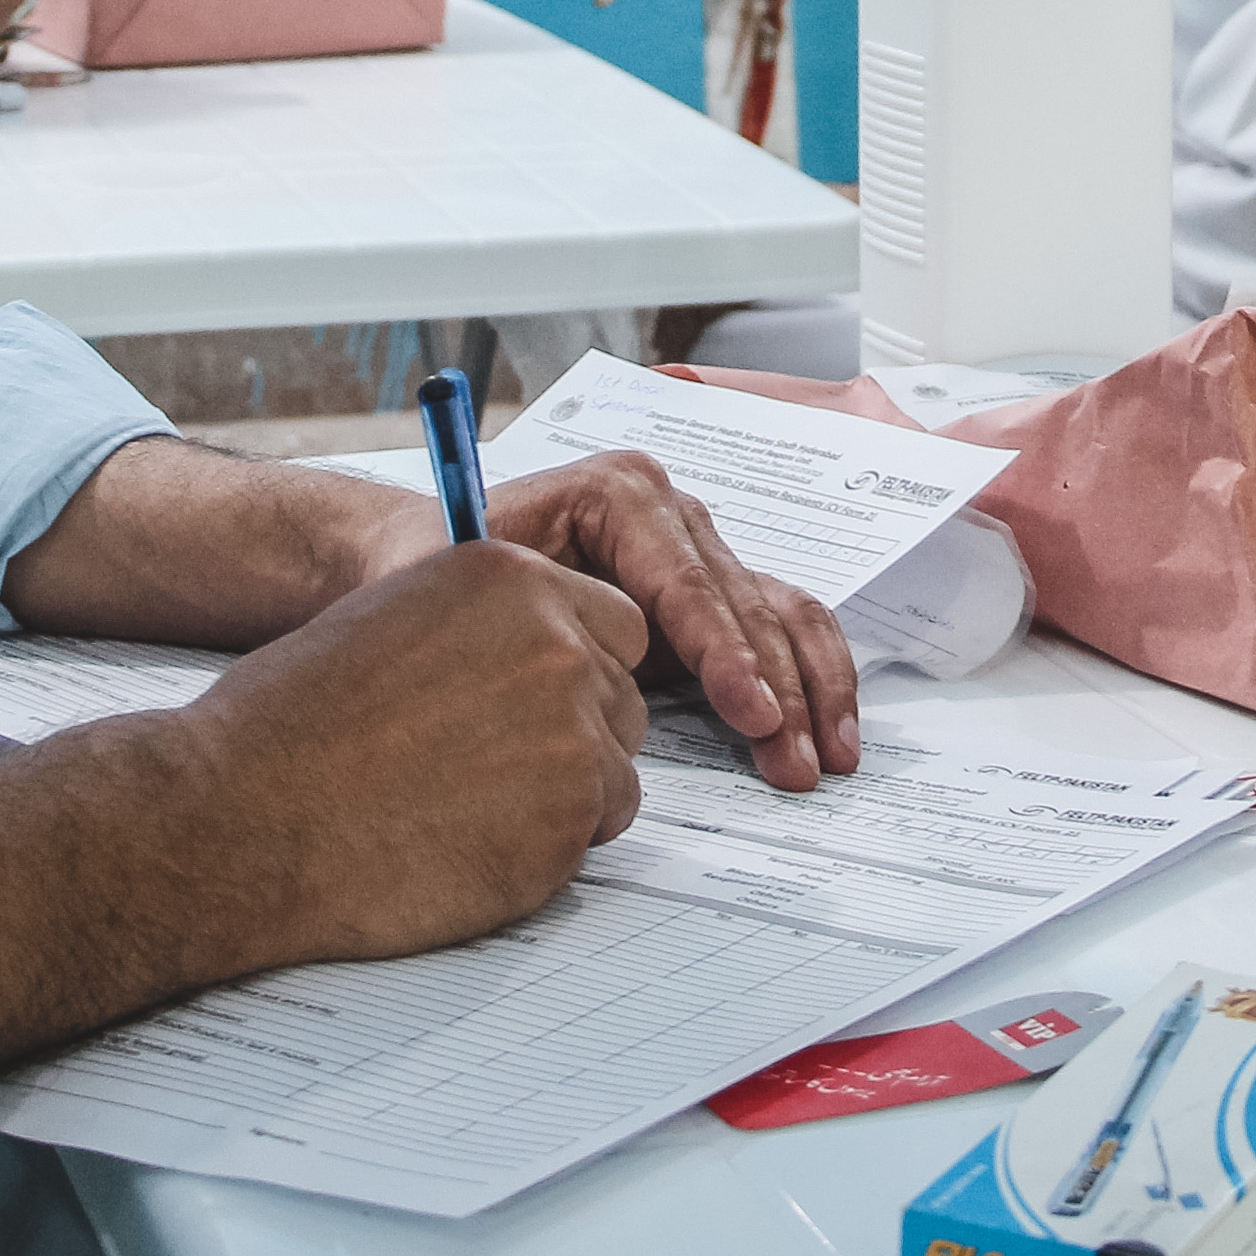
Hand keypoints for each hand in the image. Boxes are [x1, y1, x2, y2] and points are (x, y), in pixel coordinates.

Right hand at [0, 541, 646, 1061]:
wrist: (237, 816)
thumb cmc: (289, 723)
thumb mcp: (393, 620)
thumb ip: (482, 629)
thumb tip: (539, 657)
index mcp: (510, 574)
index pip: (615, 623)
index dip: (575, 672)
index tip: (530, 707)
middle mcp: (557, 640)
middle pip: (623, 699)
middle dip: (575, 738)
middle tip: (485, 772)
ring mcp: (571, 732)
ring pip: (616, 773)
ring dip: (562, 799)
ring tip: (460, 810)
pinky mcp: (567, 820)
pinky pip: (592, 838)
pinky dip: (542, 853)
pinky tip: (461, 847)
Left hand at [468, 449, 862, 791]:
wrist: (430, 558)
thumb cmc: (435, 564)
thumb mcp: (449, 576)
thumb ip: (493, 605)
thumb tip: (549, 656)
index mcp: (617, 493)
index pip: (686, 578)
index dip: (725, 650)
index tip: (750, 712)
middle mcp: (671, 514)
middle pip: (745, 600)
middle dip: (777, 686)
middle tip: (793, 761)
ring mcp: (696, 556)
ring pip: (781, 613)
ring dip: (811, 688)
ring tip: (825, 759)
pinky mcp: (707, 600)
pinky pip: (779, 630)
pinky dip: (809, 681)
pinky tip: (825, 736)